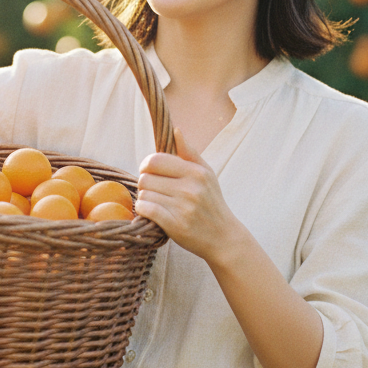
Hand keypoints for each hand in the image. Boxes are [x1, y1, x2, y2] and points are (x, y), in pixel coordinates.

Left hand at [135, 127, 245, 262]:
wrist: (223, 237)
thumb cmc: (212, 203)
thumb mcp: (207, 174)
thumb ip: (189, 152)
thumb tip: (175, 130)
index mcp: (196, 172)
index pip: (155, 160)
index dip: (146, 166)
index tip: (150, 173)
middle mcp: (190, 188)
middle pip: (145, 178)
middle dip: (145, 184)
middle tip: (154, 191)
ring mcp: (183, 207)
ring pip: (144, 195)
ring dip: (145, 200)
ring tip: (157, 203)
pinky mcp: (175, 225)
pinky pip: (146, 210)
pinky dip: (143, 211)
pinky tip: (151, 213)